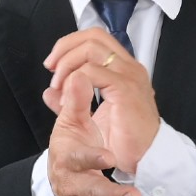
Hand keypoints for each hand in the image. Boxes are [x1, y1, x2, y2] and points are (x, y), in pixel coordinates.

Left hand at [43, 27, 160, 172]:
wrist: (146, 158)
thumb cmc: (126, 140)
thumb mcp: (93, 118)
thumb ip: (72, 102)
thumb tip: (50, 92)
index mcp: (124, 69)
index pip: (95, 38)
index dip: (70, 45)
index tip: (53, 65)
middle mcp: (129, 67)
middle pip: (93, 36)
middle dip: (65, 49)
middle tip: (51, 69)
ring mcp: (129, 76)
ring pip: (90, 49)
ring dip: (67, 64)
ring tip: (59, 87)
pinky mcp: (125, 89)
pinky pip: (92, 72)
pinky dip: (74, 81)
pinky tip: (69, 101)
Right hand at [47, 73, 171, 195]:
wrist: (61, 179)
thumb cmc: (68, 148)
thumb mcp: (68, 124)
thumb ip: (74, 101)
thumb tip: (78, 77)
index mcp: (67, 162)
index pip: (77, 160)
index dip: (91, 160)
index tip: (108, 157)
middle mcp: (78, 188)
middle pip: (95, 195)